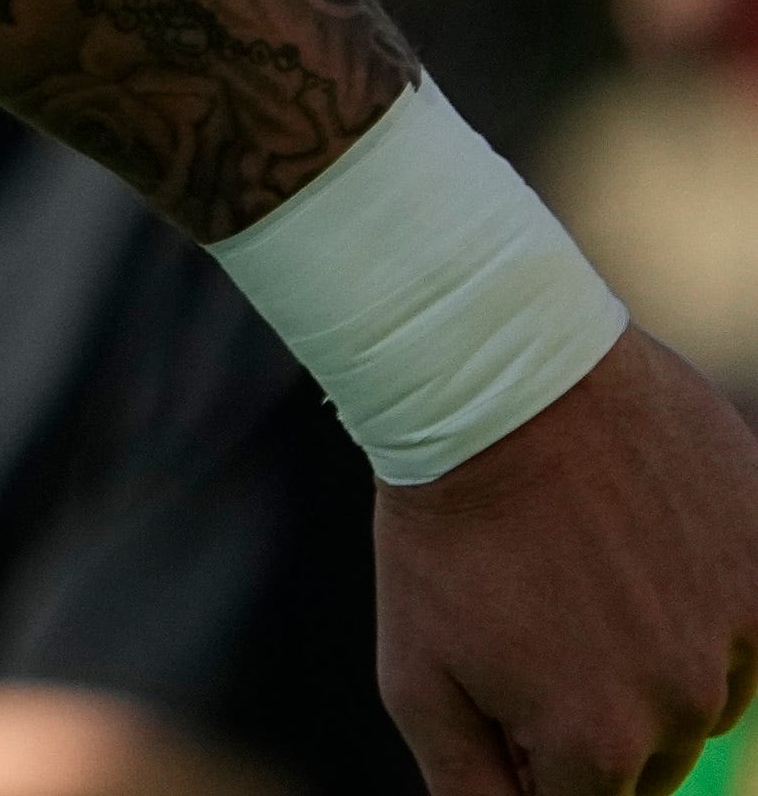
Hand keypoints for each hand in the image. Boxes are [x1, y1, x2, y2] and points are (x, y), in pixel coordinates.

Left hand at [378, 329, 757, 792]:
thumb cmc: (443, 531)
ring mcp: (740, 636)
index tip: (507, 682)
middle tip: (537, 617)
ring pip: (704, 692)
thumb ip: (469, 784)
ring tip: (581, 567)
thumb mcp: (416, 676)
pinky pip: (747, 626)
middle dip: (596, 712)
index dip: (536, 751)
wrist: (494, 384)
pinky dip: (701, 595)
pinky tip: (638, 539)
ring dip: (652, 654)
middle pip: (651, 758)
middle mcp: (685, 704)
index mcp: (597, 744)